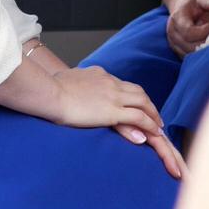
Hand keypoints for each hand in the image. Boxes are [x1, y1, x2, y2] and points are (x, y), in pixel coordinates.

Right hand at [51, 67, 184, 179]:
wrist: (49, 92)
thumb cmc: (49, 88)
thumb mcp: (65, 79)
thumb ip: (73, 81)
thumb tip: (68, 80)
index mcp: (98, 74)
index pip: (121, 84)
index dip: (130, 95)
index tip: (135, 104)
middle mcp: (110, 82)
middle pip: (137, 91)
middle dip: (148, 103)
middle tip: (154, 116)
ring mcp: (113, 95)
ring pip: (143, 102)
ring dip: (153, 114)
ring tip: (159, 126)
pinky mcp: (112, 111)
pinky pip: (139, 117)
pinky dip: (150, 124)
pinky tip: (155, 133)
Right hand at [163, 0, 208, 56]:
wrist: (181, 4)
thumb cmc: (193, 1)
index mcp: (177, 18)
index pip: (188, 32)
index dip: (202, 32)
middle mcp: (172, 32)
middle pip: (189, 46)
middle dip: (204, 42)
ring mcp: (173, 42)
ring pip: (189, 54)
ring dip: (202, 50)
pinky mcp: (177, 49)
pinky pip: (188, 57)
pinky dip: (198, 54)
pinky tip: (206, 46)